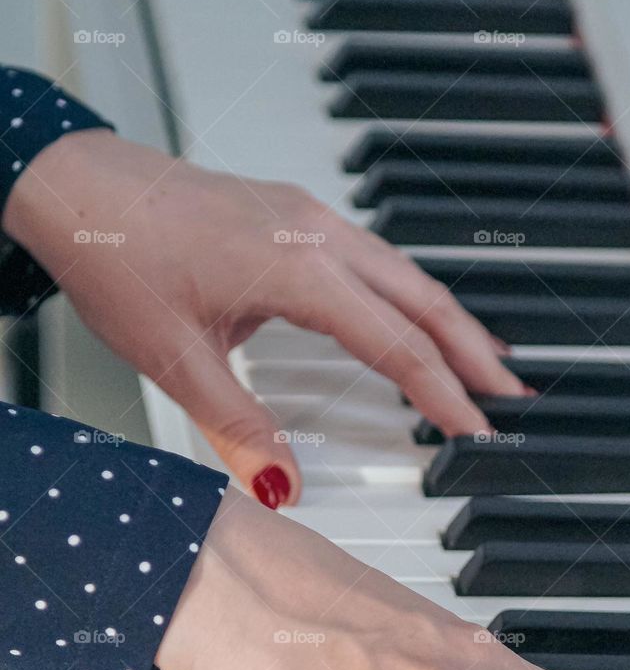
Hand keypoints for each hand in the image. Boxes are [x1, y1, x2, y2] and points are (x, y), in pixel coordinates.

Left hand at [3, 129, 519, 505]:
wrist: (77, 185)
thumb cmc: (118, 252)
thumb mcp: (177, 359)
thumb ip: (239, 429)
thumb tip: (283, 484)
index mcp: (296, 267)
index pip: (395, 343)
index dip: (443, 394)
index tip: (475, 431)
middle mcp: (316, 233)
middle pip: (423, 299)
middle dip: (474, 354)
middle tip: (512, 401)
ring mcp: (310, 216)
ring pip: (406, 273)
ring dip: (450, 322)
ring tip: (485, 366)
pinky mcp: (297, 214)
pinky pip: (378, 258)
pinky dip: (412, 296)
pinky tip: (417, 317)